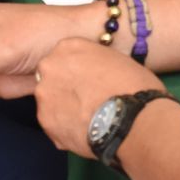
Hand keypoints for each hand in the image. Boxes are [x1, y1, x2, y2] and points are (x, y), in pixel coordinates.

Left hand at [30, 37, 167, 158]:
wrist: (133, 119)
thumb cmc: (134, 86)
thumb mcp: (117, 60)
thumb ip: (96, 63)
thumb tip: (94, 74)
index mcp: (69, 47)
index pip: (64, 56)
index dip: (77, 71)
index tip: (88, 81)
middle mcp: (50, 66)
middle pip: (51, 77)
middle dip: (64, 88)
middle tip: (85, 101)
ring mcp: (45, 95)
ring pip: (50, 102)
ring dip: (63, 109)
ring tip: (87, 120)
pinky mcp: (46, 122)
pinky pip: (53, 124)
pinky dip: (66, 129)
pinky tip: (85, 133)